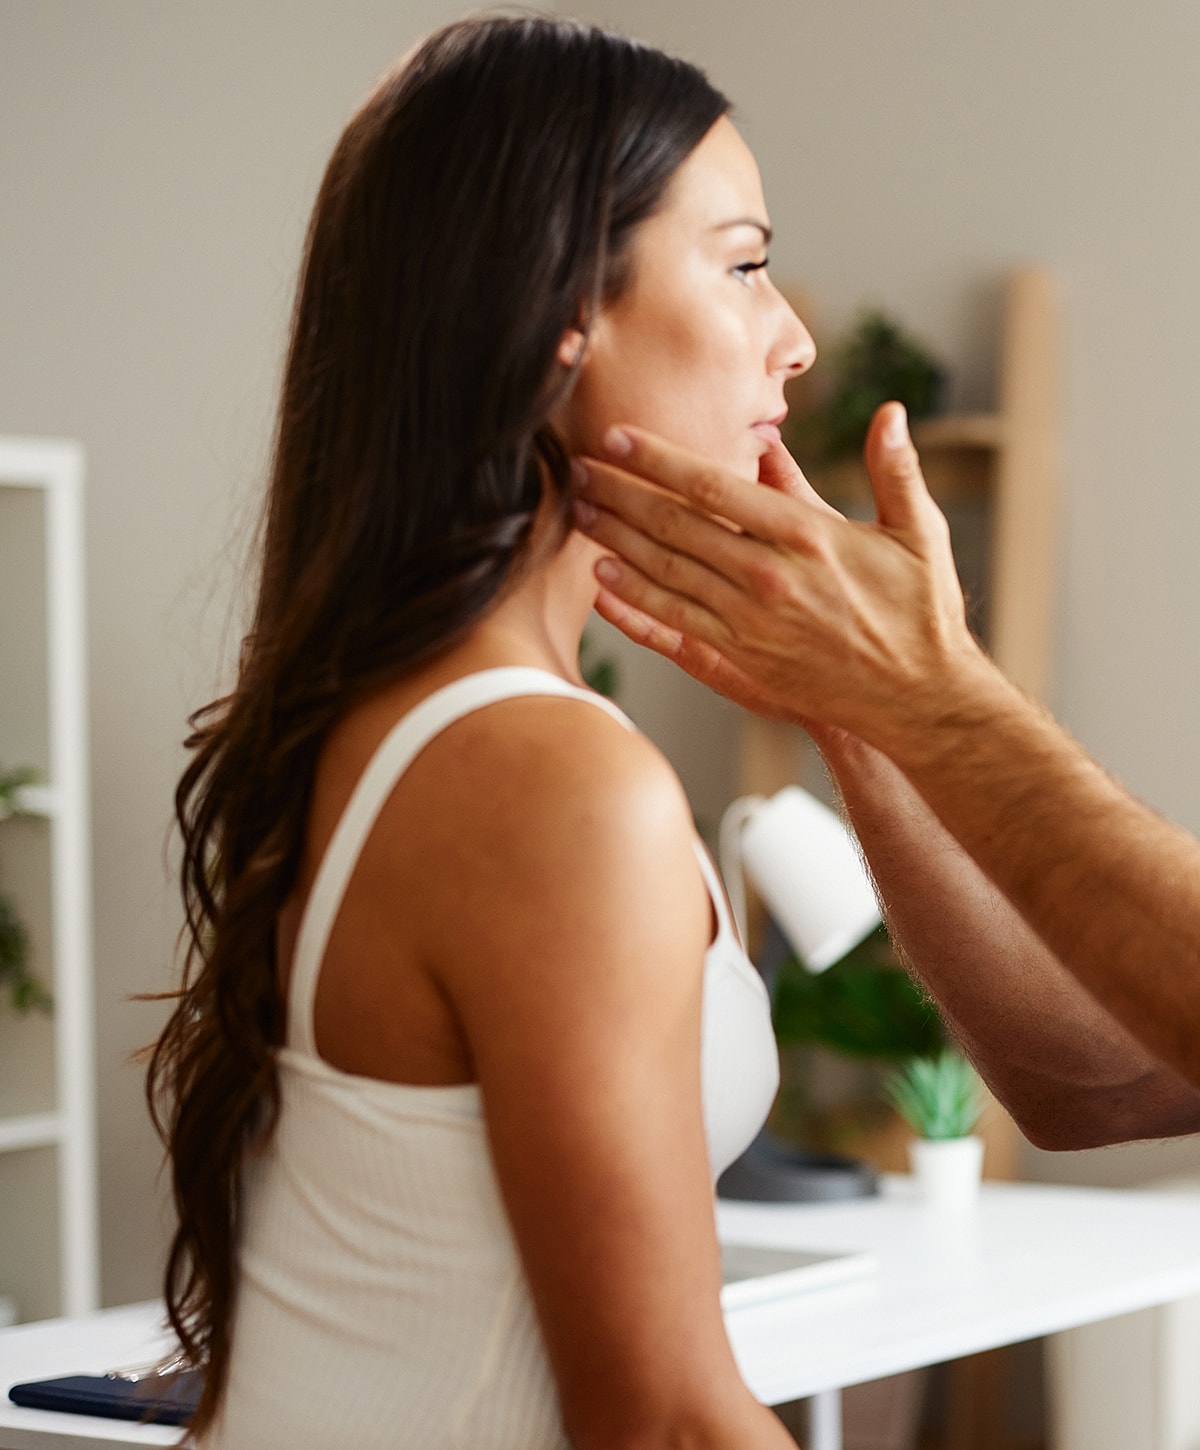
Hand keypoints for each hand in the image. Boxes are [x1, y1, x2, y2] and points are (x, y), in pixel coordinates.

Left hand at [571, 403, 998, 752]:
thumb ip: (895, 469)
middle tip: (577, 467)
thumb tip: (889, 410)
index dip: (657, 460)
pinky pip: (672, 626)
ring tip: (580, 512)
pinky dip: (632, 604)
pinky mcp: (742, 661)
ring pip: (664, 574)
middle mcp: (768, 578)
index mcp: (806, 536)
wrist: (918, 697)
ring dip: (615, 541)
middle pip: (674, 526)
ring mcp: (750, 624)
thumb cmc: (920, 611)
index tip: (618, 436)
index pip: (712, 486)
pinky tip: (601, 583)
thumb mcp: (918, 532)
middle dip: (620, 493)